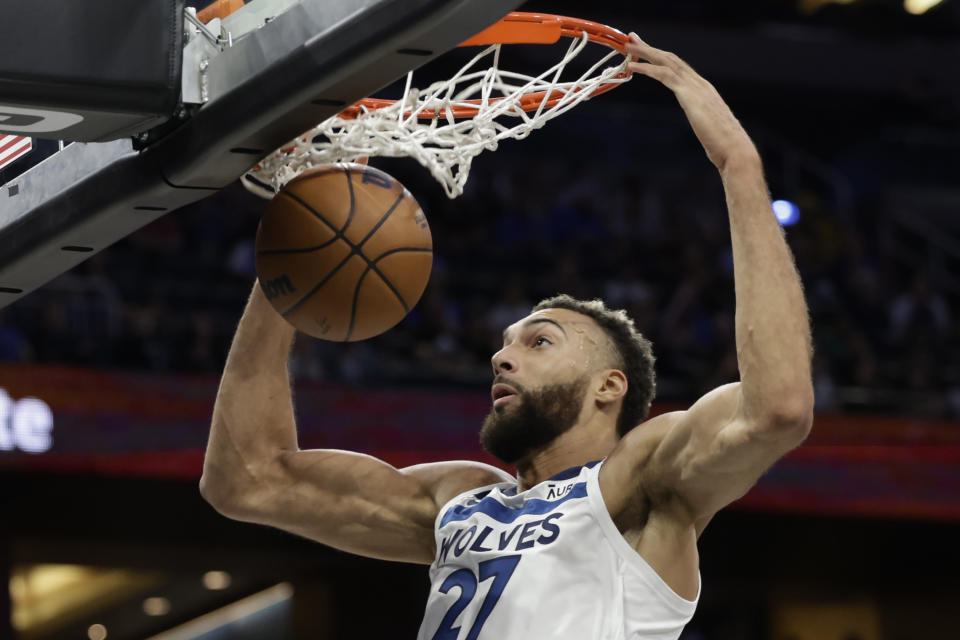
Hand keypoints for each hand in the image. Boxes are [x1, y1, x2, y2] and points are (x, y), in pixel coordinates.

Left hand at [625, 33, 758, 171]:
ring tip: (628, 46)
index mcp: (703, 90)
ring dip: (645, 52)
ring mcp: (696, 87)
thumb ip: (702, 119)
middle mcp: (700, 84)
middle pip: (671, 58)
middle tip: (631, 39)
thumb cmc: (722, 145)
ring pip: (667, 61)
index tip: (645, 51)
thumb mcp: (707, 127)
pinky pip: (665, 75)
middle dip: (650, 48)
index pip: (678, 67)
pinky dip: (648, 69)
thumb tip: (703, 124)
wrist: (734, 149)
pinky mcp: (690, 95)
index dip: (660, 57)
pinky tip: (633, 67)